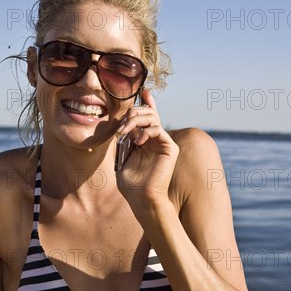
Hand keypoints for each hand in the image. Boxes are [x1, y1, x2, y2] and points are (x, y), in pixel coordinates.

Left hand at [115, 89, 178, 210]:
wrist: (141, 199)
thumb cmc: (131, 183)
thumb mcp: (122, 155)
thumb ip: (124, 138)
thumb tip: (123, 122)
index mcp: (146, 140)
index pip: (147, 116)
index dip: (145, 102)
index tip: (143, 91)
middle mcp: (156, 139)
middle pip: (147, 113)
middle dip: (131, 114)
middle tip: (120, 128)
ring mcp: (164, 142)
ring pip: (152, 117)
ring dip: (135, 120)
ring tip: (125, 133)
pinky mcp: (170, 147)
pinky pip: (158, 128)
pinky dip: (145, 131)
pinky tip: (137, 141)